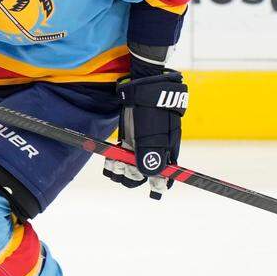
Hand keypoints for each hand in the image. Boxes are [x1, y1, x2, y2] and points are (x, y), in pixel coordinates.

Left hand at [103, 70, 186, 199]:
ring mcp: (141, 144)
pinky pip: (121, 156)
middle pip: (144, 174)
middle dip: (134, 175)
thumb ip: (152, 154)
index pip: (166, 174)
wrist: (144, 86)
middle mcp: (154, 150)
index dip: (160, 184)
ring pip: (130, 166)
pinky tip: (109, 161)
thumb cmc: (152, 109)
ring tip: (114, 164)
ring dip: (121, 169)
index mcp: (167, 150)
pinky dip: (115, 161)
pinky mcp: (130, 137)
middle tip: (126, 167)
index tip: (154, 190)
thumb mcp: (153, 132)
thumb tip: (153, 177)